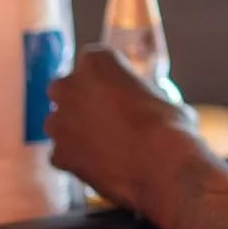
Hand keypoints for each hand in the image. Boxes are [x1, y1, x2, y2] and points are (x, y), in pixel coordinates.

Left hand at [46, 45, 193, 211]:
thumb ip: (141, 96)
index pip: (95, 62)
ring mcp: (59, 121)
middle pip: (66, 88)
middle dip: (80, 101)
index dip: (108, 79)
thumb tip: (145, 107)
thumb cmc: (168, 128)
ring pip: (59, 122)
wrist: (161, 167)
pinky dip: (76, 159)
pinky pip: (62, 154)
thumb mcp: (162, 98)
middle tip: (106, 117)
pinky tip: (100, 166)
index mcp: (97, 61)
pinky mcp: (58, 154)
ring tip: (104, 145)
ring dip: (75, 130)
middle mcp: (69, 86)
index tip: (119, 92)